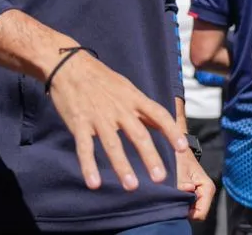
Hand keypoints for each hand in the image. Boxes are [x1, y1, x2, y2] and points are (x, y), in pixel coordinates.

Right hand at [47, 50, 188, 190]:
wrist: (69, 66)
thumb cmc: (101, 78)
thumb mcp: (127, 88)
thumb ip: (142, 108)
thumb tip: (161, 125)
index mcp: (133, 98)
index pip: (158, 114)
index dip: (171, 131)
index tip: (182, 148)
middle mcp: (119, 109)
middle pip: (138, 134)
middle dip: (150, 157)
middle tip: (160, 178)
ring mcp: (98, 117)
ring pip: (112, 144)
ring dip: (122, 166)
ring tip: (131, 186)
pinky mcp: (79, 124)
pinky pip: (84, 148)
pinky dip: (88, 166)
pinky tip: (94, 183)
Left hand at [177, 147, 214, 220]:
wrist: (177, 148)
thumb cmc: (181, 156)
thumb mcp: (180, 167)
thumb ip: (182, 182)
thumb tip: (184, 193)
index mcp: (207, 188)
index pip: (200, 214)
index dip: (187, 212)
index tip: (175, 204)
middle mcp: (205, 194)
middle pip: (194, 214)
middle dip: (182, 209)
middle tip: (170, 199)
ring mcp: (198, 195)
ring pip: (189, 210)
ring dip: (179, 205)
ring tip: (169, 195)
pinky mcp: (191, 195)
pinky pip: (185, 205)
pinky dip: (177, 202)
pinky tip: (170, 194)